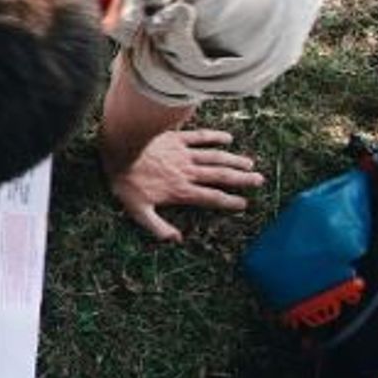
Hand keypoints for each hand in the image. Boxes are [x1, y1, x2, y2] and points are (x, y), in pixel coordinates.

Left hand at [107, 128, 264, 241]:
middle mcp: (188, 172)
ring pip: (215, 157)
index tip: (244, 204)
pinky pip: (200, 137)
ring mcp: (184, 154)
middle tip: (259, 181)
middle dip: (241, 179)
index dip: (229, 202)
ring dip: (234, 160)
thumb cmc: (125, 181)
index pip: (211, 198)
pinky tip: (228, 138)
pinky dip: (215, 137)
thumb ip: (157, 226)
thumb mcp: (136, 210)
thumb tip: (175, 240)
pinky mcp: (176, 138)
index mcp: (180, 190)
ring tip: (250, 164)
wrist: (118, 149)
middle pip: (220, 176)